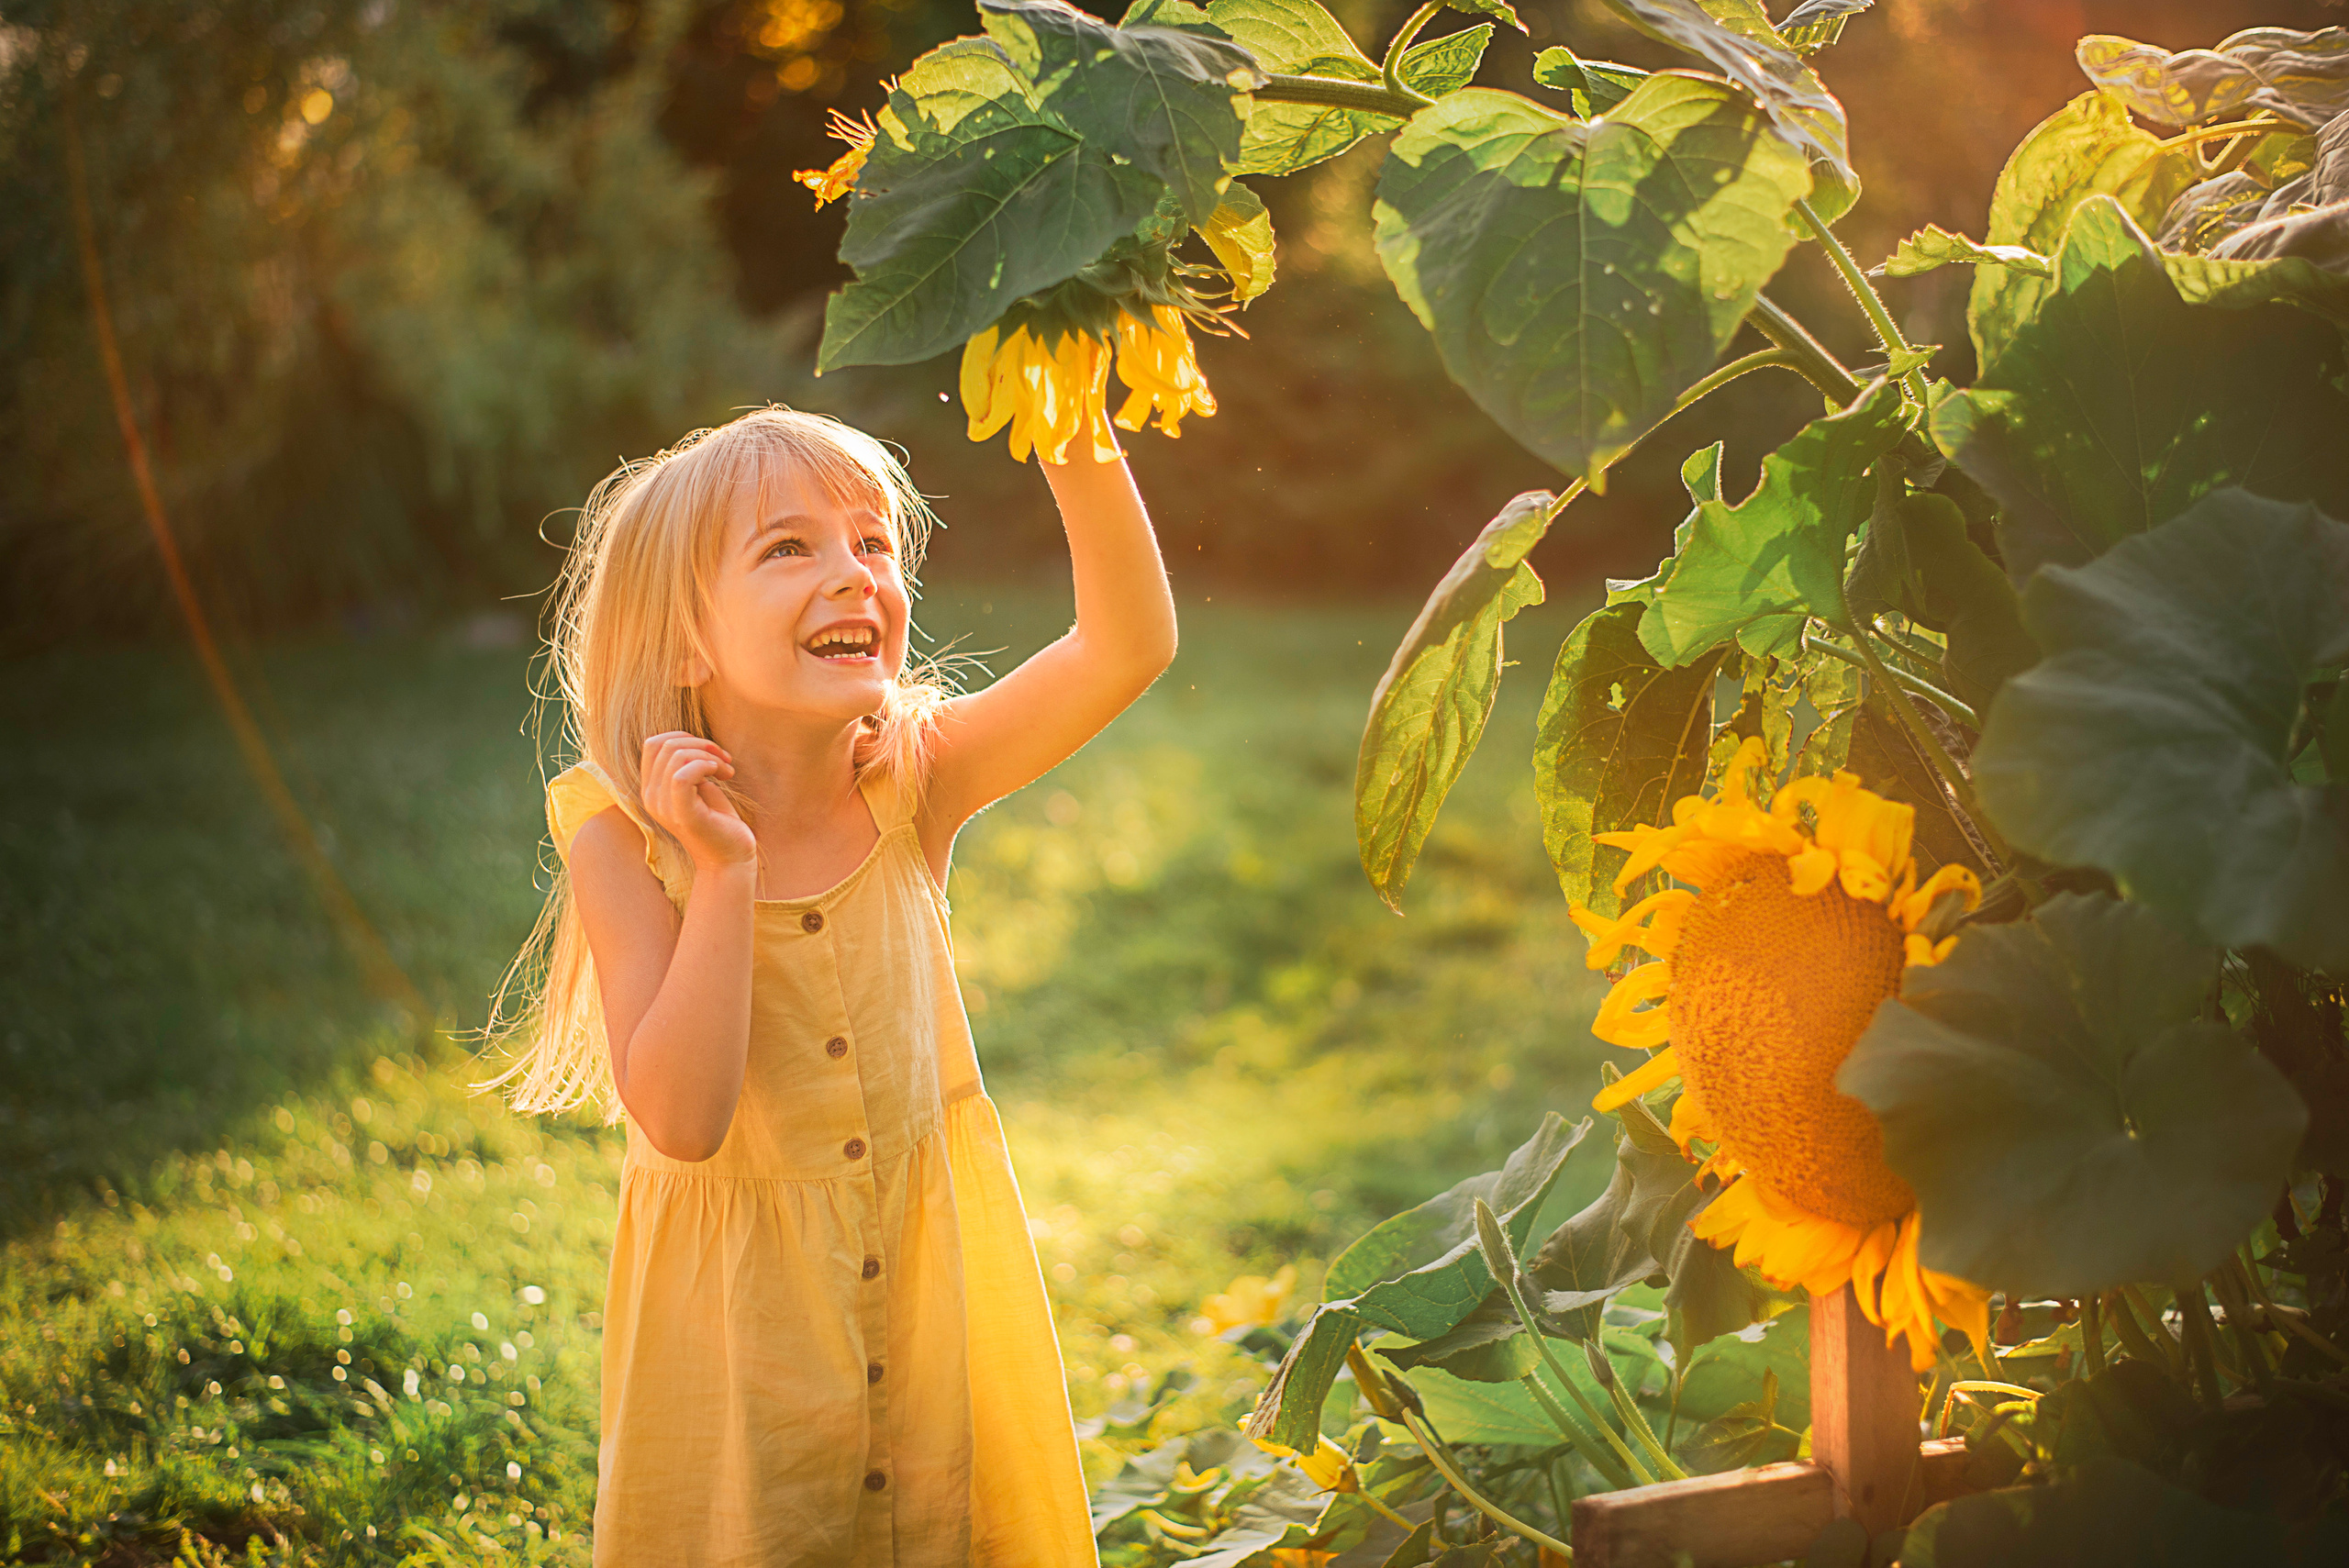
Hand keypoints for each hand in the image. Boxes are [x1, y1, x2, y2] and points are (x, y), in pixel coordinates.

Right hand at [639, 732, 755, 871]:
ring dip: (710, 755)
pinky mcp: (683, 815)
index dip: (684, 737)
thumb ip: (687, 765)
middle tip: (725, 761)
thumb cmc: (718, 820)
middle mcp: (651, 798)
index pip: (653, 744)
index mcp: (652, 789)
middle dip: (701, 744)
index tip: (710, 753)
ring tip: (727, 771)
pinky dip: (707, 765)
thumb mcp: (698, 786)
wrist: (730, 857)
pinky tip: (723, 776)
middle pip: (665, 745)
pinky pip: (684, 775)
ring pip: (676, 756)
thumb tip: (688, 741)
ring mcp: (664, 807)